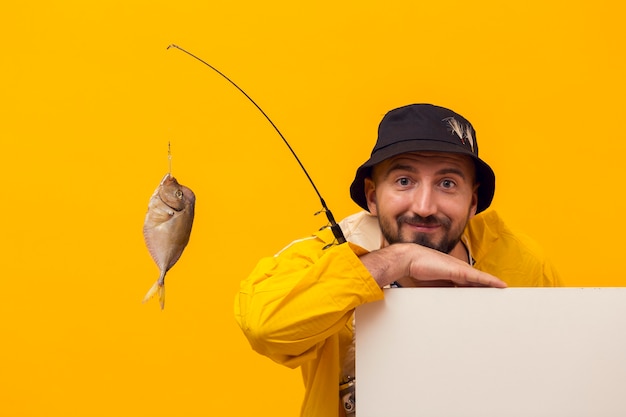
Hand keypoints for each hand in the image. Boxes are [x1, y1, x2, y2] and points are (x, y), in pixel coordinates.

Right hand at [360, 243, 506, 288]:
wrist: (408, 260)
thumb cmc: (415, 273)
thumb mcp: (430, 290)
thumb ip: (439, 296)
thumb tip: (443, 311)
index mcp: (451, 277)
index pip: (469, 286)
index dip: (479, 292)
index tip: (487, 301)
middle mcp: (458, 272)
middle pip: (478, 284)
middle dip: (489, 291)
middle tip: (501, 300)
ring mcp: (460, 271)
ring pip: (482, 281)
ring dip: (493, 287)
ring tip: (505, 294)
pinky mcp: (460, 271)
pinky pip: (480, 278)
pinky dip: (492, 281)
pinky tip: (501, 286)